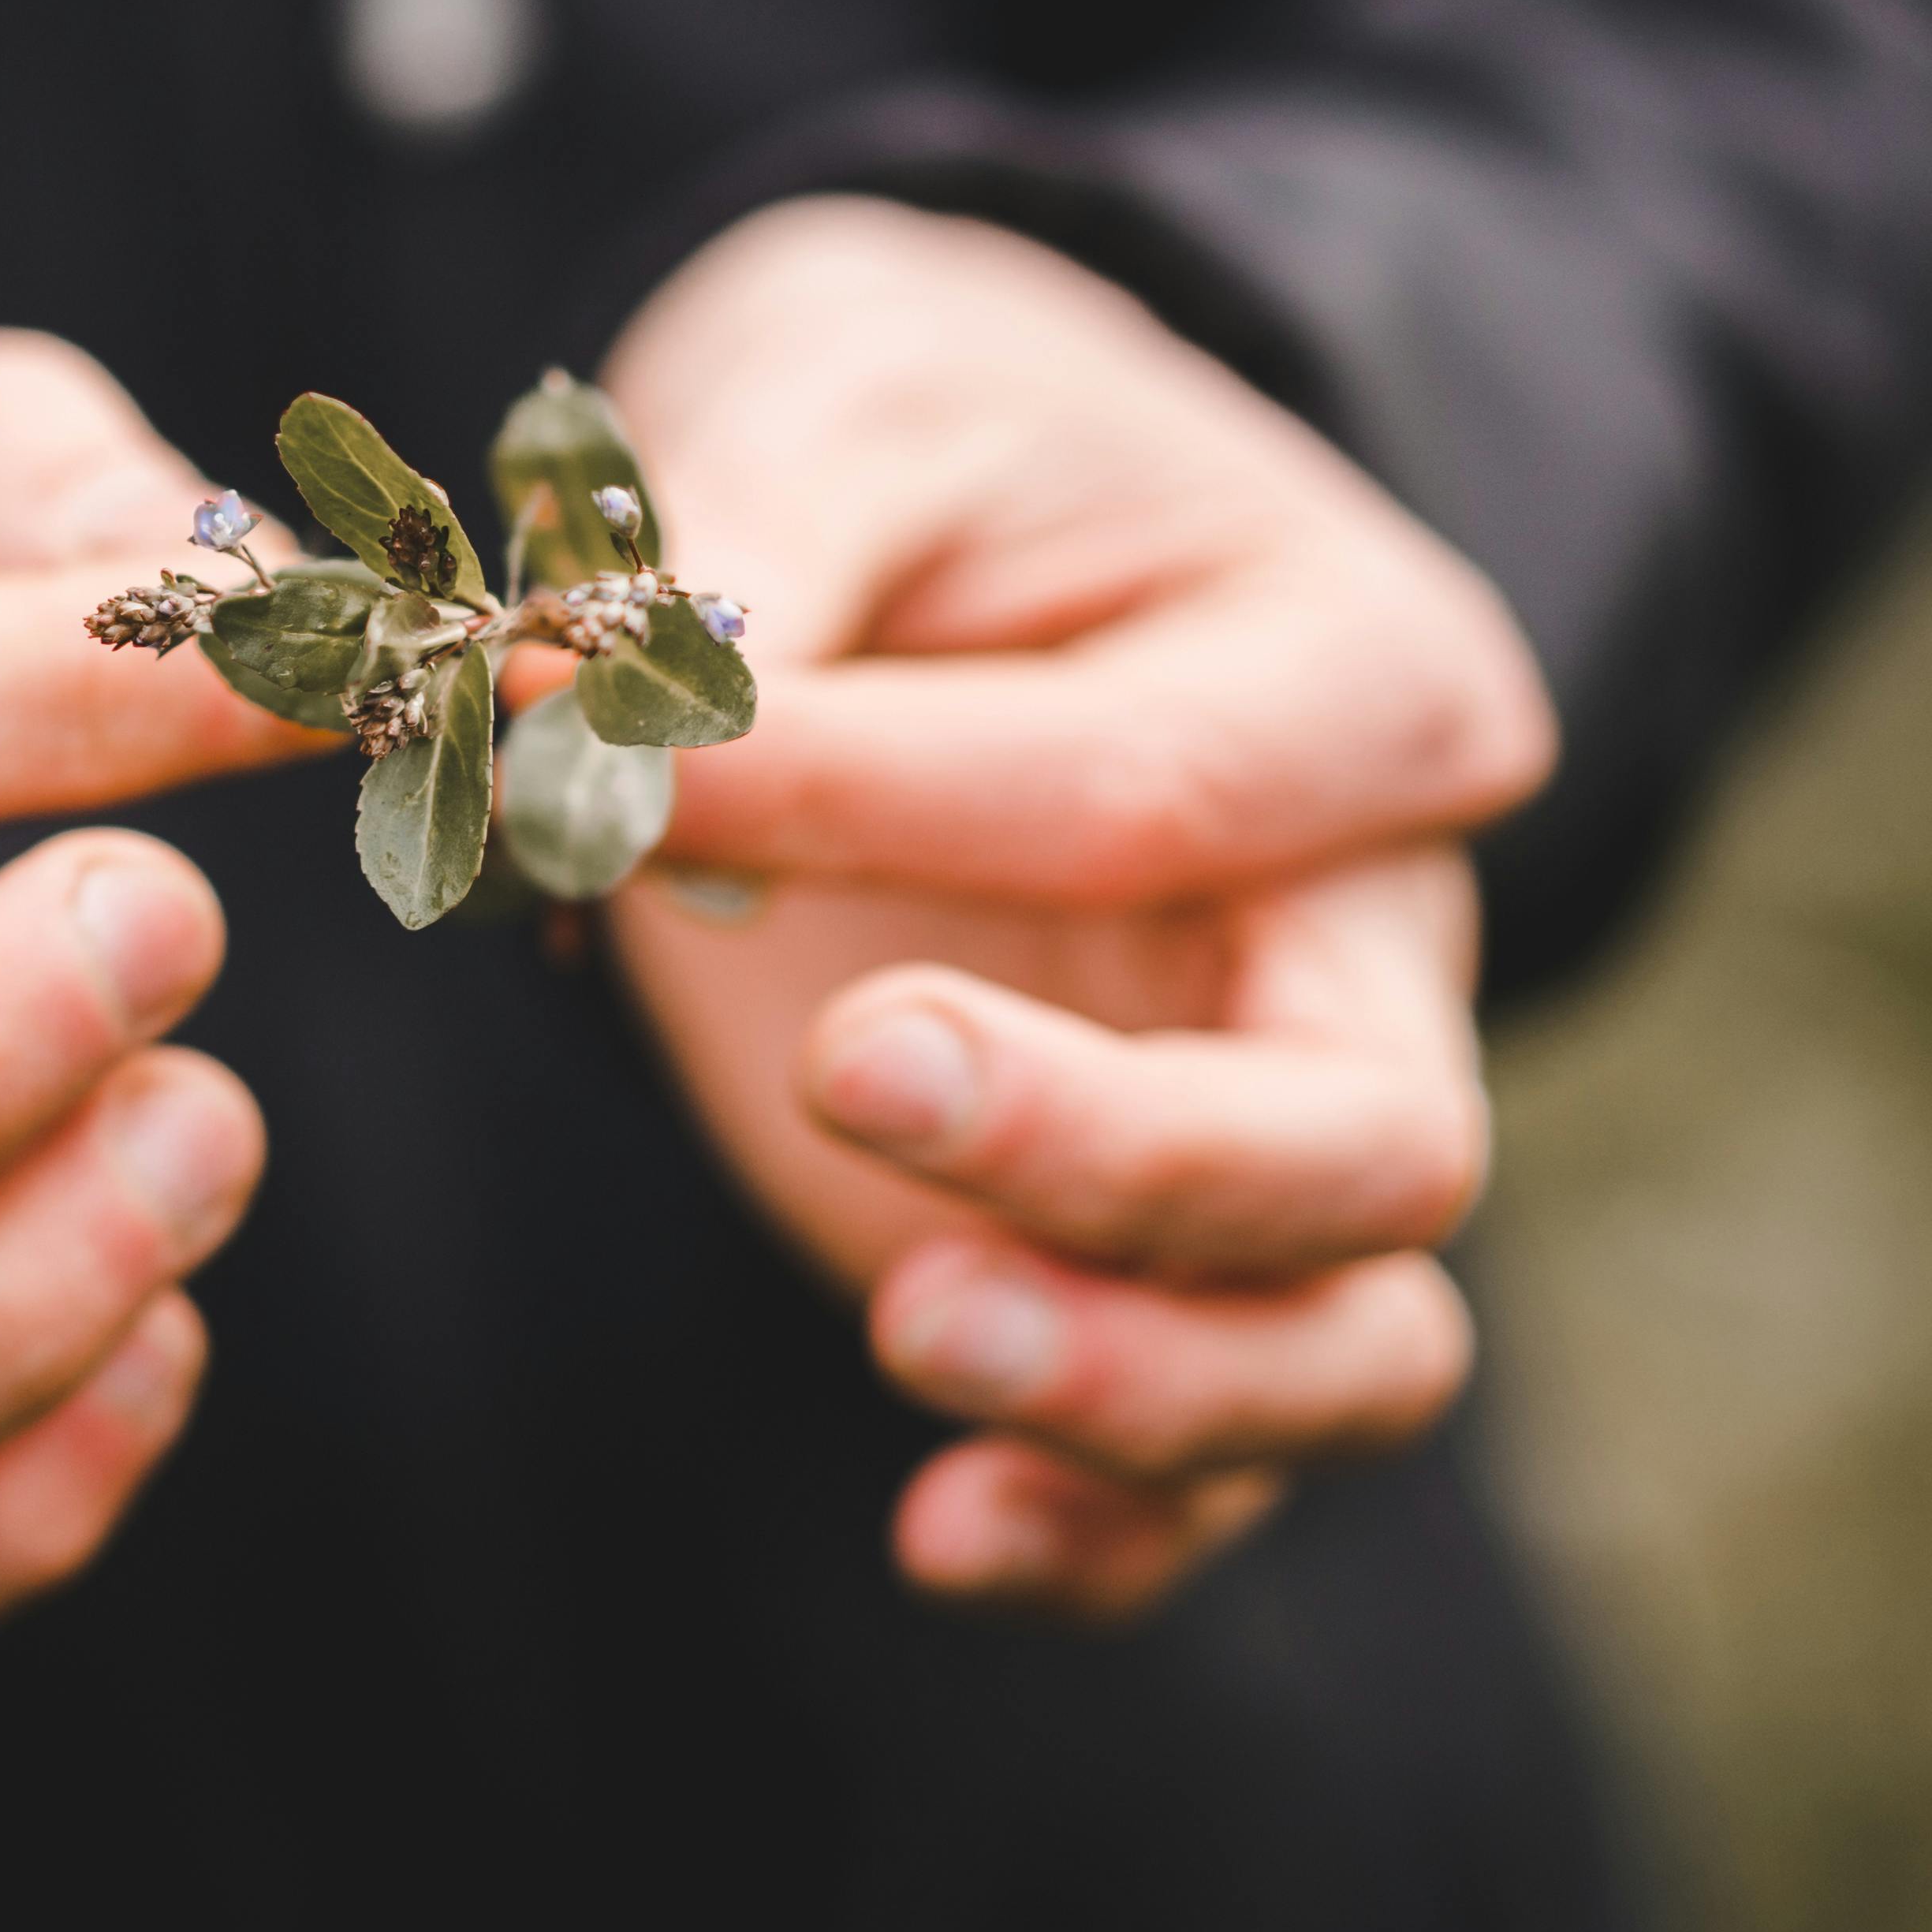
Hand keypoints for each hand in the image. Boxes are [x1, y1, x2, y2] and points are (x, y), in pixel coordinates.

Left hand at [597, 198, 1556, 1618]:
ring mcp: (1269, 1130)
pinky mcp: (1138, 1267)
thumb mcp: (841, 399)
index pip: (1140, 791)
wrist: (965, 533)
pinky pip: (1199, 1469)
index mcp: (1357, 685)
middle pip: (1362, 1138)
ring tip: (910, 1334)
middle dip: (1117, 1150)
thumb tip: (585, 708)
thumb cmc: (924, 444)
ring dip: (1141, 1385)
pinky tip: (935, 1533)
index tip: (561, 750)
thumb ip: (740, 551)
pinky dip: (1095, 1528)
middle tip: (853, 1070)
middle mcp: (1370, 942)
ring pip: (1340, 1346)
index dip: (855, 794)